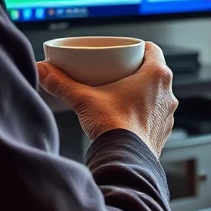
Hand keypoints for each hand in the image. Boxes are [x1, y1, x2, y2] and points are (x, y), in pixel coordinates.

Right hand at [36, 42, 177, 156]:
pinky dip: (144, 114)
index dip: (137, 48)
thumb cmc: (114, 127)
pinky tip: (127, 118)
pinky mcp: (162, 132)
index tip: (123, 52)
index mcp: (157, 75)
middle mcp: (168, 93)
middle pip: (153, 72)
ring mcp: (167, 114)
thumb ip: (61, 83)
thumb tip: (42, 69)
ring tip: (120, 96)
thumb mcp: (84, 99)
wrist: (126, 162)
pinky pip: (155, 115)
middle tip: (116, 73)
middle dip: (136, 71)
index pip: (152, 50)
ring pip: (156, 94)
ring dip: (142, 93)